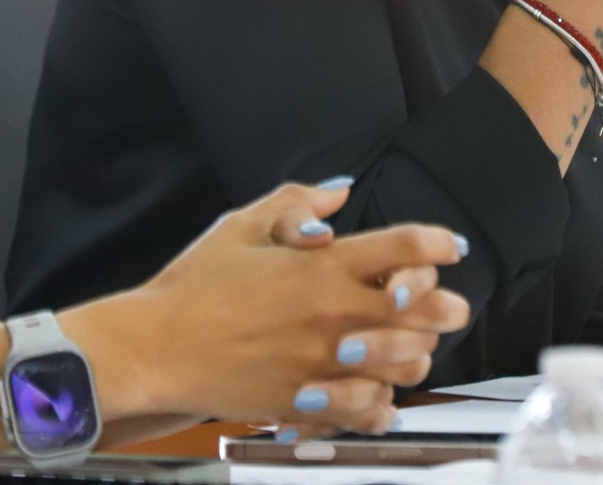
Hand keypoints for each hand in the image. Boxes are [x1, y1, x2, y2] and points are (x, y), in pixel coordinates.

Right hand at [69, 183, 469, 433]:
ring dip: (417, 354)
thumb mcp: (242, 226)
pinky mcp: (305, 401)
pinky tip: (380, 395)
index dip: (440, 243)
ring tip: (412, 350)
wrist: (152, 350)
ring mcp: (323, 360)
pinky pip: (367, 409)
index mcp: (325, 266)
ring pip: (406, 362)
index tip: (451, 247)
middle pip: (423, 309)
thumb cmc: (193, 286)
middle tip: (450, 307)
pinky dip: (382, 404)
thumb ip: (296, 203)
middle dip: (445, 306)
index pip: (406, 247)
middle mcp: (334, 313)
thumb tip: (340, 193)